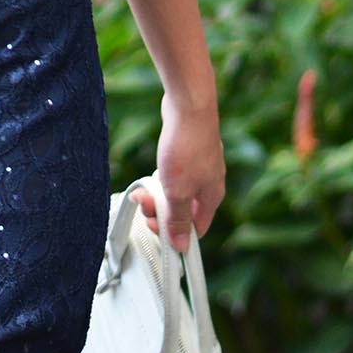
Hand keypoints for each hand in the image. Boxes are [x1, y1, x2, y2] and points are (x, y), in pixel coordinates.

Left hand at [131, 91, 225, 255]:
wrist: (189, 105)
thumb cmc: (185, 148)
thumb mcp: (177, 191)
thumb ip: (178, 219)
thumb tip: (182, 247)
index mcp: (212, 197)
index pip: (196, 229)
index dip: (175, 234)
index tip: (154, 227)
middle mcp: (210, 184)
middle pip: (184, 210)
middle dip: (160, 210)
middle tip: (143, 201)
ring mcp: (202, 167)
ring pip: (177, 191)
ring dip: (157, 193)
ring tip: (141, 188)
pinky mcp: (190, 153)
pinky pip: (175, 175)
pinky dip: (161, 177)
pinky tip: (153, 171)